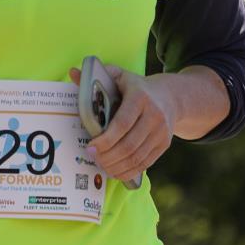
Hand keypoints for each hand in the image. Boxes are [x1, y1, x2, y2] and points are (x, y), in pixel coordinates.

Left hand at [68, 64, 176, 184]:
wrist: (170, 96)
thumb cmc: (137, 87)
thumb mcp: (120, 76)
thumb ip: (97, 75)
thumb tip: (73, 73)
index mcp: (140, 97)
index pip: (122, 123)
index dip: (105, 139)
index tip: (90, 147)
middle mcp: (154, 115)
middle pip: (129, 144)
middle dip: (108, 156)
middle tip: (93, 157)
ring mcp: (161, 132)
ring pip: (136, 157)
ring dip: (116, 166)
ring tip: (102, 165)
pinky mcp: (164, 144)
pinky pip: (145, 163)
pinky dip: (129, 171)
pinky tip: (116, 171)